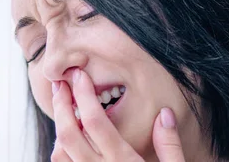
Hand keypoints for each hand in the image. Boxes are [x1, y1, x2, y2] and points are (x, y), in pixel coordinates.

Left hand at [50, 68, 185, 161]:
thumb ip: (170, 146)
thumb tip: (164, 114)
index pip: (96, 121)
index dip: (84, 95)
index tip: (78, 76)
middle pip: (69, 133)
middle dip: (60, 104)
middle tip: (59, 84)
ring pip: (59, 153)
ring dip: (58, 129)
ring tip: (64, 110)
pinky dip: (59, 152)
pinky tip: (67, 141)